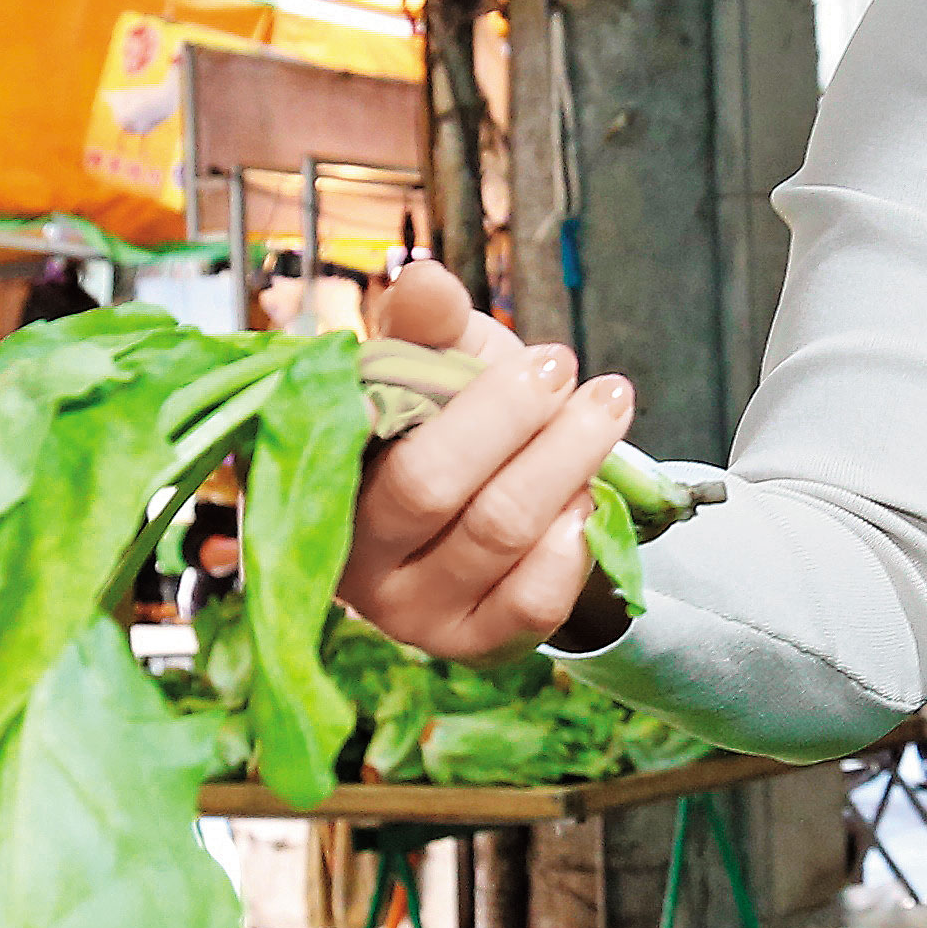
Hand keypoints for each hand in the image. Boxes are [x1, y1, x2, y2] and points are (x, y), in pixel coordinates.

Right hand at [341, 256, 636, 661]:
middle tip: (579, 375)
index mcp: (321, 473)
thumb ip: (426, 323)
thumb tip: (426, 281)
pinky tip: (588, 501)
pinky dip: (572, 543)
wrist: (493, 506)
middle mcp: (349, 555)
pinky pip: (530, 602)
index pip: (367, 434)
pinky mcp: (466, 647)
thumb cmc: (449, 426)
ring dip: (565, 464)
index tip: (546, 359)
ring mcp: (406, 613)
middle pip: (431, 486)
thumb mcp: (436, 362)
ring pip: (494, 534)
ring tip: (605, 413)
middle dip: (520, 421)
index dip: (462, 399)